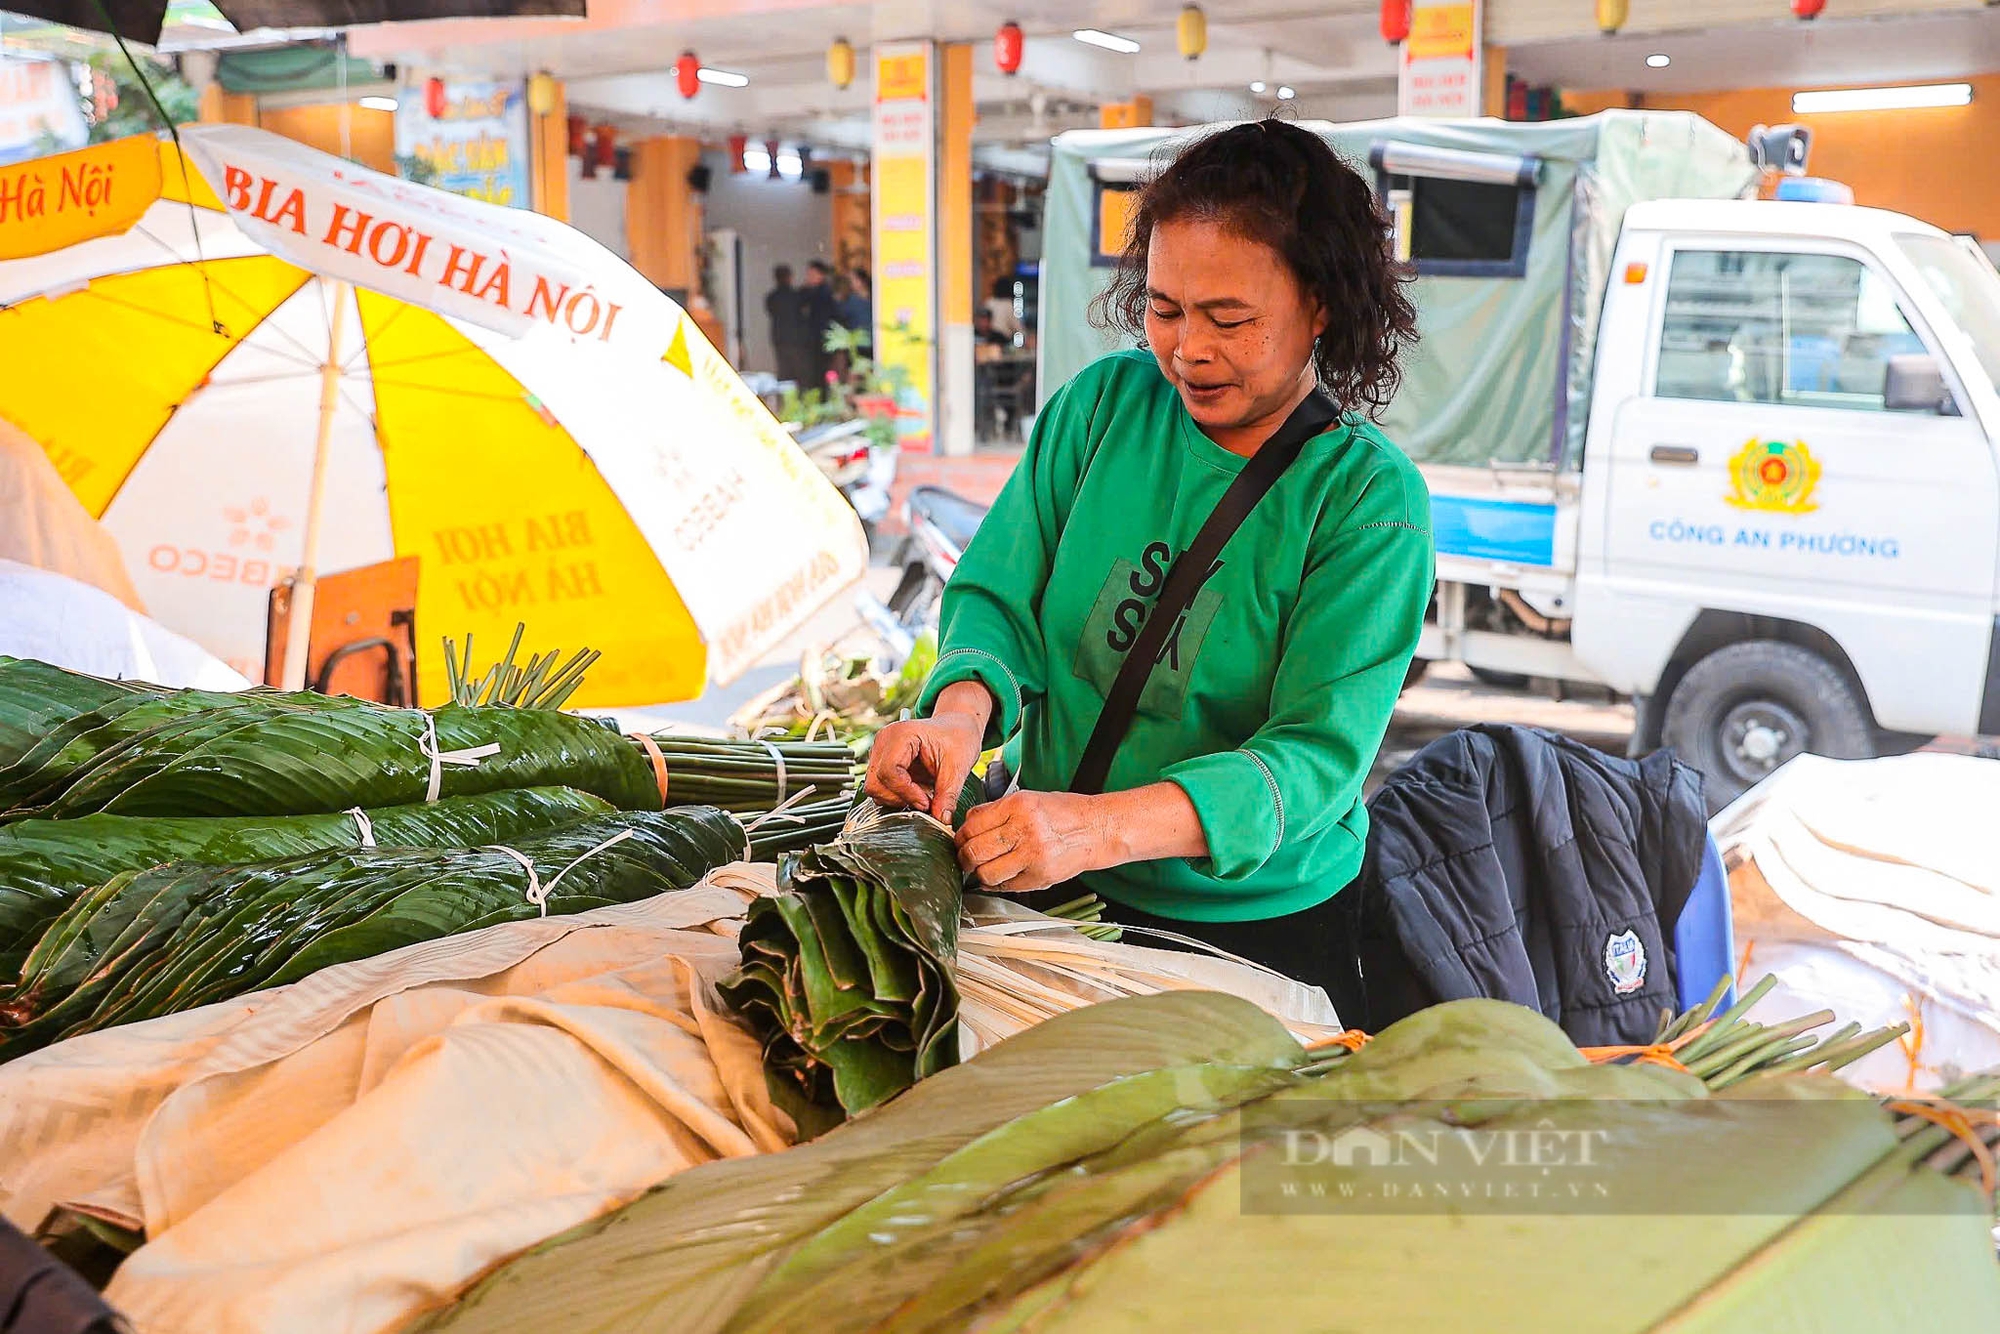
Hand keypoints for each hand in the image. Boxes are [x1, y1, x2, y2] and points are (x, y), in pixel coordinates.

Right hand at [865, 713, 984, 822]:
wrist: (956, 728)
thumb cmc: (957, 737)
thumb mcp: (958, 767)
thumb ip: (948, 795)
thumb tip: (942, 820)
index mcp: (901, 734)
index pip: (889, 771)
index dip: (906, 793)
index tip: (927, 803)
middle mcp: (884, 741)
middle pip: (875, 783)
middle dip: (899, 798)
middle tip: (925, 802)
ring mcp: (880, 752)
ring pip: (874, 788)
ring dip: (897, 798)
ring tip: (922, 795)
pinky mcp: (881, 763)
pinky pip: (880, 787)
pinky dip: (896, 796)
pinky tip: (916, 791)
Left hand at [955, 791, 1110, 893]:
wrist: (1098, 829)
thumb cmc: (1065, 813)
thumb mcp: (1029, 798)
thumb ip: (997, 810)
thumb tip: (968, 823)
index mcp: (1019, 805)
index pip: (972, 825)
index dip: (960, 836)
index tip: (960, 840)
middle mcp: (1025, 829)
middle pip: (975, 850)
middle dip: (963, 857)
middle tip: (964, 857)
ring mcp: (1033, 855)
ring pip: (986, 873)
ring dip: (979, 874)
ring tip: (982, 869)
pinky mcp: (1040, 877)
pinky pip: (1005, 886)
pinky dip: (996, 884)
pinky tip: (1000, 876)